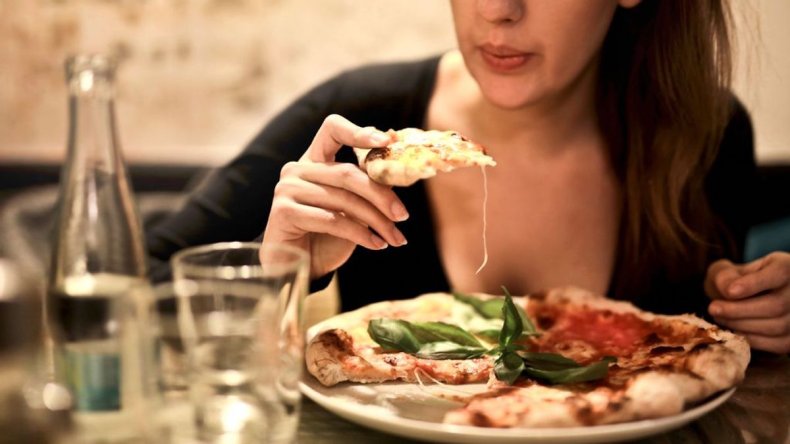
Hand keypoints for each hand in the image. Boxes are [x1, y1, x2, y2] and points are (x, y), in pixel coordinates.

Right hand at [262, 114, 408, 277]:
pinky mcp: (284, 212)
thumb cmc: (326, 235)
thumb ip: (366, 185)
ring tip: (395, 238)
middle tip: (403, 215)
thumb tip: (398, 168)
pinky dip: (360, 234)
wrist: (297, 268)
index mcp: (313, 159)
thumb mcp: (351, 207)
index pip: (333, 129)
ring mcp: (287, 189)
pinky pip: (332, 220)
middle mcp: (296, 169)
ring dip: (376, 222)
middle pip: (348, 173)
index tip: (387, 141)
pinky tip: (377, 245)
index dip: (359, 132)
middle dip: (381, 196)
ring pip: (344, 200)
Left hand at [704, 252, 789, 353]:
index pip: (780, 272)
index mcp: (788, 266)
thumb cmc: (739, 281)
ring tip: (720, 318)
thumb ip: (726, 276)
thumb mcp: (731, 270)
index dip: (755, 284)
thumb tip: (728, 291)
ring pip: (777, 326)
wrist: (752, 298)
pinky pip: (778, 343)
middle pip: (777, 305)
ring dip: (743, 325)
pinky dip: (752, 339)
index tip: (729, 292)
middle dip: (740, 310)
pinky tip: (734, 330)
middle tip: (713, 309)